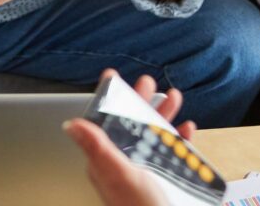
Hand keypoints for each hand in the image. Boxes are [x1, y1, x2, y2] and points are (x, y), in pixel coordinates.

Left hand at [63, 70, 194, 205]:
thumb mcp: (119, 175)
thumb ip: (97, 147)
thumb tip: (72, 125)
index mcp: (108, 161)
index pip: (106, 122)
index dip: (111, 99)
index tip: (114, 77)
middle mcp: (124, 165)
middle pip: (132, 125)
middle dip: (142, 102)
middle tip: (148, 83)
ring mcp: (144, 172)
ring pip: (153, 136)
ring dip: (164, 116)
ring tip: (174, 98)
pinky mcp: (163, 180)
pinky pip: (171, 154)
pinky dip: (180, 140)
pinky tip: (187, 130)